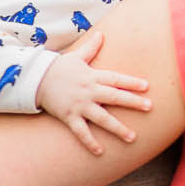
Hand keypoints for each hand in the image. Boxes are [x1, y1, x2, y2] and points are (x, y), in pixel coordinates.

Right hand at [34, 32, 150, 155]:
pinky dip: (90, 142)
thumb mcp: (76, 56)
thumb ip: (91, 47)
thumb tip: (101, 33)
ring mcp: (79, 105)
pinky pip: (81, 132)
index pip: (116, 79)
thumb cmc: (57, 67)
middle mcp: (88, 91)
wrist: (34, 79)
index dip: (131, 82)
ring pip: (102, 118)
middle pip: (114, 97)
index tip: (147, 86)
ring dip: (118, 128)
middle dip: (133, 102)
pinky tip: (100, 152)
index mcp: (92, 76)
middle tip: (149, 107)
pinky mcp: (68, 116)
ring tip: (132, 137)